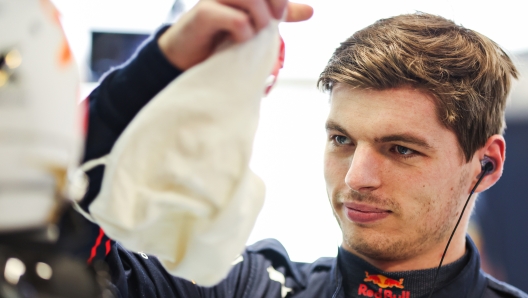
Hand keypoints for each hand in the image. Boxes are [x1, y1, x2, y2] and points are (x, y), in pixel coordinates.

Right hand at [158, 0, 312, 69]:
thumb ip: (278, 15)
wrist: (186, 56)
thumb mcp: (255, 23)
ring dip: (261, 18)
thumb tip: (310, 11)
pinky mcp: (202, 15)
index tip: (280, 15)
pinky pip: (234, 18)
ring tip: (256, 33)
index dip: (279, 0)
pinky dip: (244, 31)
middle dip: (276, 4)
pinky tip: (241, 40)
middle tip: (274, 22)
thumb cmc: (220, 37)